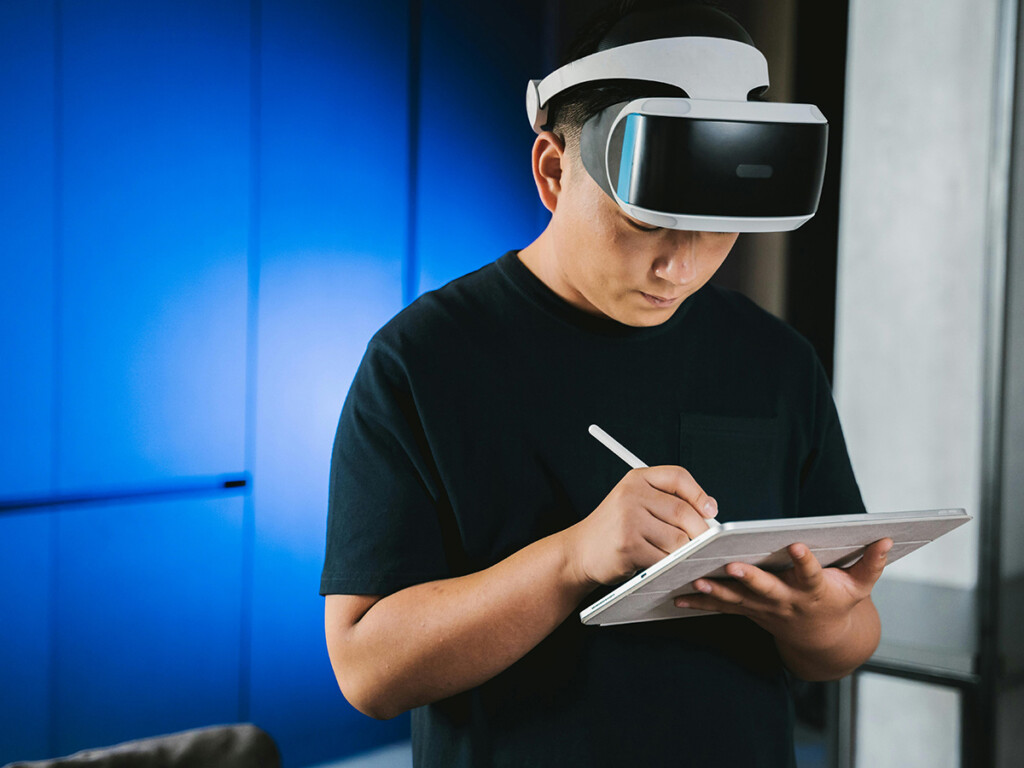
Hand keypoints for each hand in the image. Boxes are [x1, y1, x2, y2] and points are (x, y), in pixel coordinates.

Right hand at [564, 466, 717, 587]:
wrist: (579, 551)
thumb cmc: (615, 528)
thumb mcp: (635, 502)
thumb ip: (667, 501)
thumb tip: (709, 511)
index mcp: (636, 479)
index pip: (677, 476)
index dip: (699, 493)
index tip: (711, 511)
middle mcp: (631, 495)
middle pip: (683, 511)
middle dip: (700, 531)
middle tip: (706, 543)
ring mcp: (628, 520)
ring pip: (678, 539)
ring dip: (684, 552)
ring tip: (677, 556)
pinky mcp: (628, 547)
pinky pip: (664, 559)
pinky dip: (670, 567)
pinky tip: (662, 566)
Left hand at [675, 538, 892, 651]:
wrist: (821, 640)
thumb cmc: (839, 603)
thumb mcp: (860, 586)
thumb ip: (872, 562)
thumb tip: (887, 538)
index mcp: (814, 591)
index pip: (810, 573)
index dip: (804, 560)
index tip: (795, 544)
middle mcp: (787, 601)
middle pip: (767, 589)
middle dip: (750, 578)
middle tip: (733, 566)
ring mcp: (765, 609)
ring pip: (738, 599)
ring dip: (716, 591)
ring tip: (696, 581)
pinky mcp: (749, 611)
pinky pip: (722, 608)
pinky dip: (700, 603)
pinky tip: (676, 596)